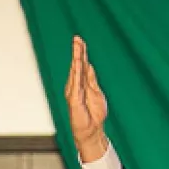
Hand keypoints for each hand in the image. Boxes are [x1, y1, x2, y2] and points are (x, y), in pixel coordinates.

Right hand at [64, 36, 108, 161]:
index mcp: (81, 83)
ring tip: (77, 46)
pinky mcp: (73, 98)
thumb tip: (89, 65)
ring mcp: (74, 91)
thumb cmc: (94, 113)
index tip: (80, 41)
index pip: (82, 65)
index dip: (81, 53)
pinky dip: (77, 72)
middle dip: (77, 51)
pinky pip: (76, 82)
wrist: (91, 129)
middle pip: (77, 65)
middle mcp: (75, 85)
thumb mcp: (95, 92)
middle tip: (77, 38)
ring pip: (75, 71)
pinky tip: (78, 63)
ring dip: (76, 58)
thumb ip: (91, 79)